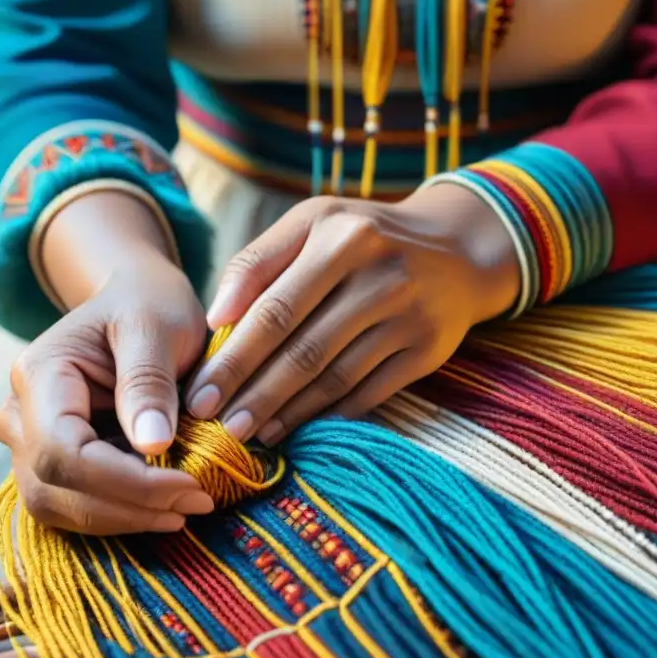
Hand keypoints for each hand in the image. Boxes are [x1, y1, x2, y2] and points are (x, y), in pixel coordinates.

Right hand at [0, 193, 213, 534]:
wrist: (132, 300)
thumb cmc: (147, 305)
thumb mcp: (156, 326)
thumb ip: (149, 381)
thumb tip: (152, 444)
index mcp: (40, 374)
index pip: (64, 451)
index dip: (124, 482)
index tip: (188, 484)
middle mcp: (19, 414)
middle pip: (55, 488)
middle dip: (129, 507)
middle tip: (200, 501)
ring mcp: (29, 444)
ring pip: (58, 508)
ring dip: (124, 520)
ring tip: (187, 507)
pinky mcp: (51, 466)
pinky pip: (73, 508)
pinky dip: (119, 515)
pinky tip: (166, 507)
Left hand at [185, 185, 520, 444]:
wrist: (458, 249)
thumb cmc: (362, 236)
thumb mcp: (312, 223)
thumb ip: (257, 262)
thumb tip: (214, 317)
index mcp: (341, 237)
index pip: (275, 309)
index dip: (234, 357)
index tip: (198, 394)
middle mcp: (380, 276)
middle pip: (304, 350)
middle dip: (253, 394)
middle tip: (216, 425)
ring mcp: (408, 317)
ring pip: (335, 378)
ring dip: (286, 412)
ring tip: (248, 434)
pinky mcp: (427, 351)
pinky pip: (369, 392)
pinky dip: (329, 415)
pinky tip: (295, 428)